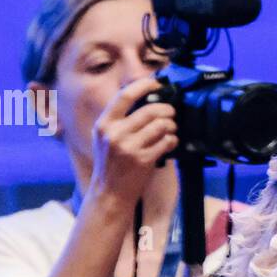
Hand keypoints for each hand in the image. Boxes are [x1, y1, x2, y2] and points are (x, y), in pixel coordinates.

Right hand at [87, 77, 177, 206]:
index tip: (157, 83)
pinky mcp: (143, 160)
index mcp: (104, 124)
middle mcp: (114, 134)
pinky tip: (170, 142)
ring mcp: (129, 147)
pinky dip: (172, 140)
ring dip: (171, 125)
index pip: (125, 95)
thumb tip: (146, 99)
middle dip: (166, 109)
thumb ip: (119, 119)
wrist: (109, 194)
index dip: (144, 85)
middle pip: (150, 110)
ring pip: (161, 125)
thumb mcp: (105, 138)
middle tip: (171, 112)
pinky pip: (166, 142)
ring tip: (170, 129)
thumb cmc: (110, 164)